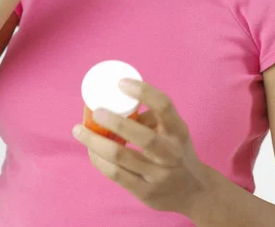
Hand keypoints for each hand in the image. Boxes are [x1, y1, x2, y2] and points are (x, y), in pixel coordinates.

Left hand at [72, 79, 208, 216]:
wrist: (195, 192)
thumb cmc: (177, 151)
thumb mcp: (173, 130)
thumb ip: (151, 116)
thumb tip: (118, 101)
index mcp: (178, 131)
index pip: (164, 106)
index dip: (143, 91)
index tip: (121, 83)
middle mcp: (171, 153)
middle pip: (143, 136)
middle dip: (115, 122)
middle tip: (95, 111)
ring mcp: (159, 175)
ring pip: (122, 157)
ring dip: (96, 142)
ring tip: (79, 130)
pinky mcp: (145, 192)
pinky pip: (116, 175)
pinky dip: (99, 160)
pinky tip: (90, 150)